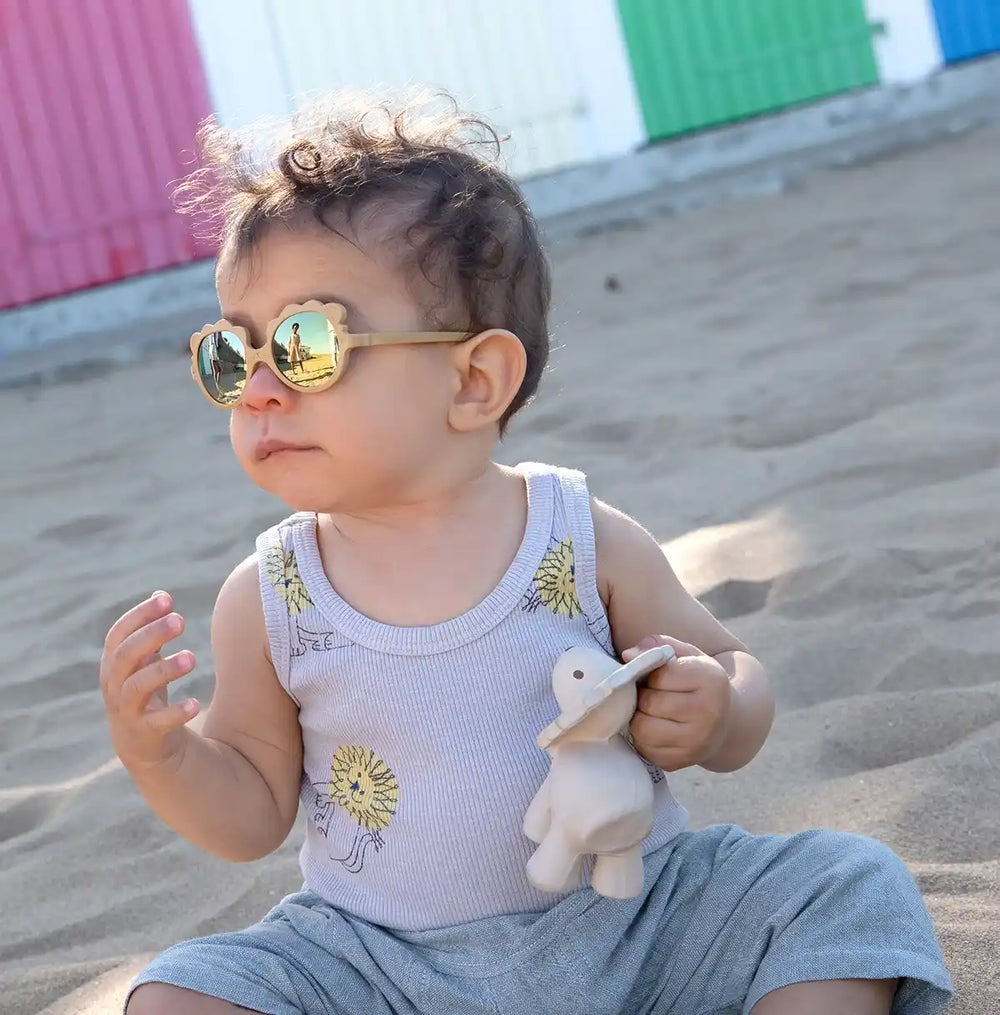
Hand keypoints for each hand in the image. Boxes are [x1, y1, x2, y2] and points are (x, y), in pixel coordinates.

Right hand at [99, 591, 198, 770]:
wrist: (143, 745)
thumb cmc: (146, 691)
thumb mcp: (146, 660)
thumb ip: (152, 630)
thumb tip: (161, 594)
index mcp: (114, 663)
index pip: (119, 634)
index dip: (139, 615)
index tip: (166, 600)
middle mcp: (115, 685)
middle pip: (125, 656)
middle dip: (151, 636)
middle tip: (181, 620)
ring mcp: (127, 710)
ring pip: (137, 687)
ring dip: (164, 670)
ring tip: (192, 657)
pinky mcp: (144, 734)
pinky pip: (157, 722)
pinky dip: (176, 712)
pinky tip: (196, 703)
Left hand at [625, 634, 732, 771]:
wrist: (727, 721)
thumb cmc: (699, 682)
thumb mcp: (686, 655)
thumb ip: (657, 646)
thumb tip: (628, 655)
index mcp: (711, 681)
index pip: (660, 676)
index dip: (651, 674)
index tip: (657, 676)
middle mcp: (709, 714)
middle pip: (650, 703)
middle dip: (643, 696)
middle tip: (649, 694)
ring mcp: (696, 743)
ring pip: (643, 729)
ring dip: (638, 717)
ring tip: (648, 710)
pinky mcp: (680, 762)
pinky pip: (644, 749)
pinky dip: (641, 737)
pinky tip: (654, 727)